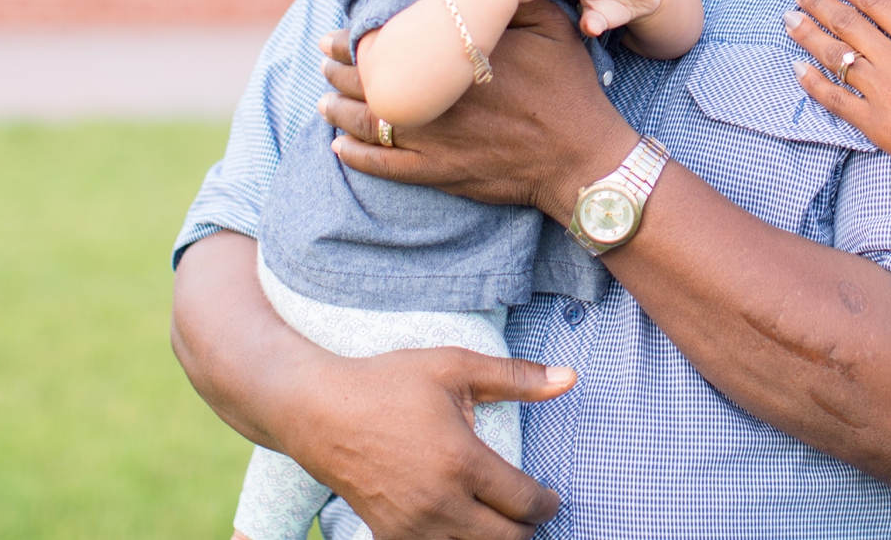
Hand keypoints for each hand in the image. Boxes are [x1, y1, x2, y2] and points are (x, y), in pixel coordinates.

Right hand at [170, 231, 574, 539]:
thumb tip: (570, 378)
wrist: (319, 412)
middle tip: (531, 512)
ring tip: (500, 520)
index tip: (551, 498)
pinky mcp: (388, 536)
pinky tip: (464, 526)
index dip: (547, 505)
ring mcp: (411, 527)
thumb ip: (517, 377)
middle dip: (527, 529)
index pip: (524, 504)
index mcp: (462, 463)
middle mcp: (439, 504)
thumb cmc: (389, 384)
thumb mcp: (455, 367)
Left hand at [320, 2, 632, 222]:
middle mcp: (438, 99)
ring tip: (324, 99)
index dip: (360, 38)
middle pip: (372, 82)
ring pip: (371, 126)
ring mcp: (436, 141)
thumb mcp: (551, 27)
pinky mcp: (441, 173)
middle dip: (341, 69)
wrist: (581, 156)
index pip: (394, 45)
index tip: (342, 31)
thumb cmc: (568, 86)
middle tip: (323, 57)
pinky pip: (386, 168)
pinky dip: (358, 158)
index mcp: (458, 61)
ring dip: (340, 111)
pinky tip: (339, 149)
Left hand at [782, 0, 890, 203]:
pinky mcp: (879, 129)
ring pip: (835, 58)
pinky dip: (813, 84)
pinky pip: (836, 102)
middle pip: (848, 24)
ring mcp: (885, 97)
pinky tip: (796, 70)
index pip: (878, 3)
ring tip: (789, 20)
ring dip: (808, 36)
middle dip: (820, 4)